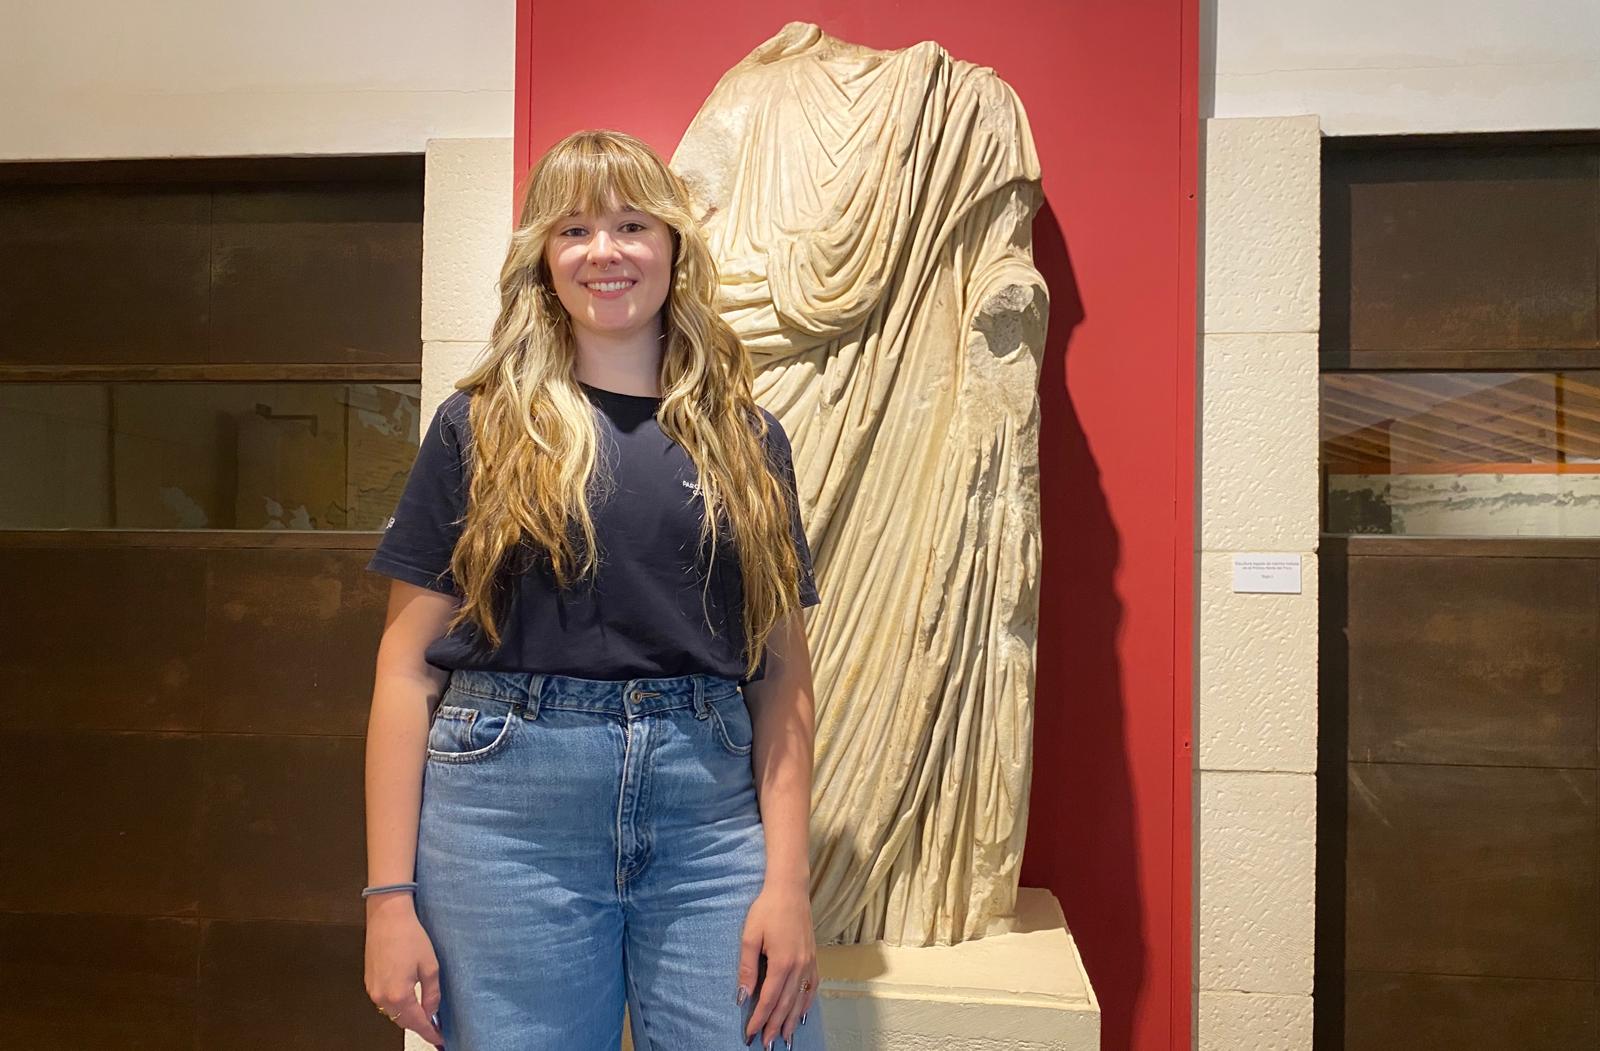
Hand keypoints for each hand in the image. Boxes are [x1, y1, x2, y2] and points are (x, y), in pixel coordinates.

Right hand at [364, 894, 445, 1047]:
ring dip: (408, 1015)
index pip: (417, 1023)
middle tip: (435, 1027)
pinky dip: (398, 1004)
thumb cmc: (410, 937)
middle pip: (403, 1021)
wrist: (387, 916)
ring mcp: (372, 990)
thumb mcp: (430, 966)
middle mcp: (382, 997)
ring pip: (393, 1012)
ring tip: (425, 1013)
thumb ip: (432, 993)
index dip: (430, 1033)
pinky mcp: (369, 982)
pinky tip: (409, 999)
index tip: (440, 1040)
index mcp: (399, 995)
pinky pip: (385, 1001)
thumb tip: (431, 1011)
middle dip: (419, 1025)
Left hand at [738, 881, 818, 1047]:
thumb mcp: (750, 937)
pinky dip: (806, 1004)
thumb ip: (747, 969)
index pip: (769, 999)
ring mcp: (809, 963)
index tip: (750, 1034)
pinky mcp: (813, 958)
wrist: (790, 890)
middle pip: (785, 1005)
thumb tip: (742, 996)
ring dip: (791, 1021)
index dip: (759, 1019)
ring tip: (784, 1039)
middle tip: (766, 1045)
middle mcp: (799, 967)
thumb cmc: (767, 910)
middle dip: (774, 1026)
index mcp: (782, 962)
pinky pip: (811, 988)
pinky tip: (801, 1015)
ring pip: (800, 1000)